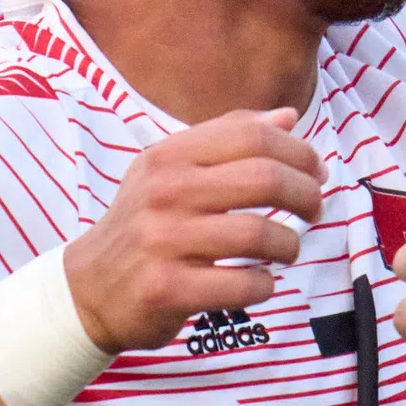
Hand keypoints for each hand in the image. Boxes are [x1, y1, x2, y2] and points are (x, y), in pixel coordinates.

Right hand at [60, 110, 324, 351]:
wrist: (89, 287)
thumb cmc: (146, 224)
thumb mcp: (172, 170)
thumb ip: (229, 139)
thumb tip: (288, 117)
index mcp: (170, 156)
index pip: (253, 135)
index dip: (299, 152)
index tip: (316, 172)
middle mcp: (164, 192)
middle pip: (265, 178)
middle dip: (306, 195)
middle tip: (314, 210)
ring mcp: (163, 241)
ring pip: (259, 233)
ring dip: (288, 244)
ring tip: (287, 250)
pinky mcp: (166, 288)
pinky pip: (242, 284)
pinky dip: (264, 285)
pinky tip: (259, 281)